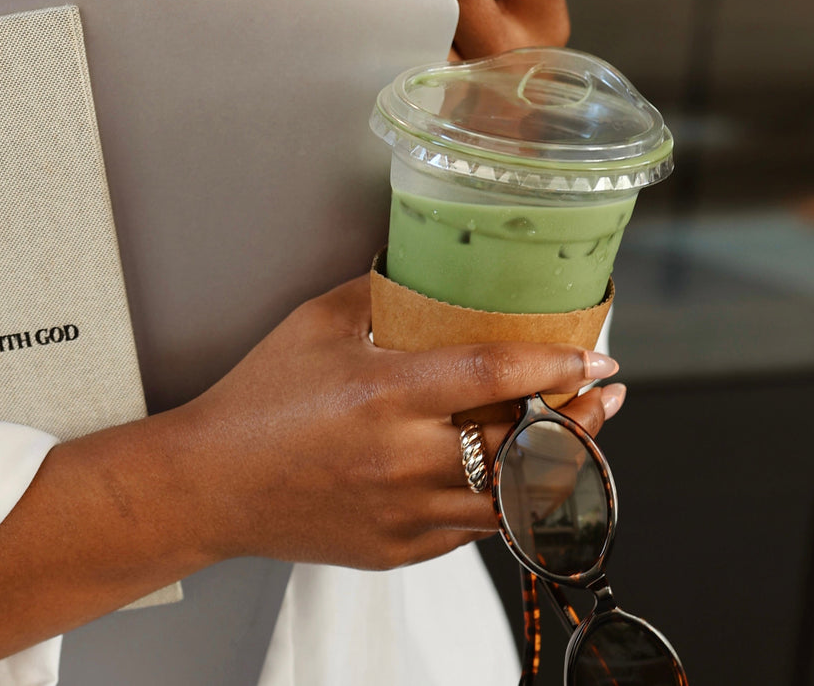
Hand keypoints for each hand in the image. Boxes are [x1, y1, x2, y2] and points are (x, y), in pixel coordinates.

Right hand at [177, 275, 621, 569]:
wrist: (210, 485)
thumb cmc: (256, 402)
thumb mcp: (313, 325)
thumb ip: (377, 292)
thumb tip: (423, 265)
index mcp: (383, 393)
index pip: (495, 375)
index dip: (557, 362)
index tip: (596, 354)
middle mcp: (401, 457)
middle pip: (522, 442)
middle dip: (579, 416)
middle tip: (603, 394)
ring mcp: (403, 511)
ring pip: (511, 497)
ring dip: (554, 465)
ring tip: (576, 435)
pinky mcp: (399, 548)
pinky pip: (473, 528)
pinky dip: (500, 500)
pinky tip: (509, 473)